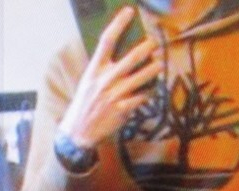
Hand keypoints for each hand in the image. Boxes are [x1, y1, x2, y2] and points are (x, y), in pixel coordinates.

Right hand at [59, 6, 161, 147]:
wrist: (79, 131)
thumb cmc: (85, 103)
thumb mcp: (88, 82)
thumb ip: (103, 69)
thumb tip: (124, 54)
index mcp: (94, 69)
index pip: (107, 40)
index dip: (119, 23)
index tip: (130, 11)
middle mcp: (105, 80)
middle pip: (132, 57)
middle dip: (147, 47)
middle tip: (154, 42)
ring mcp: (115, 95)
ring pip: (143, 76)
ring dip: (154, 68)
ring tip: (158, 64)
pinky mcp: (123, 109)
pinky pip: (142, 96)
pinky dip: (148, 91)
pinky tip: (150, 89)